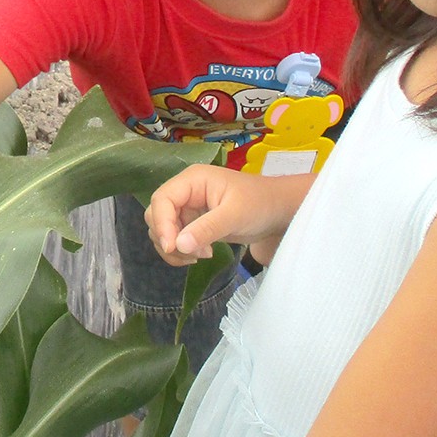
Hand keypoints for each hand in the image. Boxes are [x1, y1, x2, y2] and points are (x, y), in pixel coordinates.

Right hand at [146, 164, 301, 265]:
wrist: (279, 211)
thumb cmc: (260, 205)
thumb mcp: (234, 216)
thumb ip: (206, 229)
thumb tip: (178, 246)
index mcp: (192, 180)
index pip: (162, 200)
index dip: (161, 224)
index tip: (172, 247)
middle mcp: (185, 192)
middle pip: (157, 215)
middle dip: (168, 238)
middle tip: (193, 255)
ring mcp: (188, 208)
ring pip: (163, 230)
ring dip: (175, 248)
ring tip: (202, 256)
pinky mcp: (194, 222)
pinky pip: (176, 238)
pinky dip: (182, 251)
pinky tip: (202, 255)